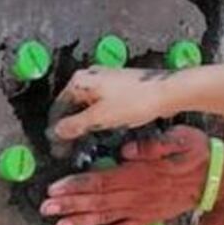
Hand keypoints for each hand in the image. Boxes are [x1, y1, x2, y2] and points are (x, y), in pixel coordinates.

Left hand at [40, 126, 209, 224]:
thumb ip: (152, 145)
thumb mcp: (178, 137)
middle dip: (69, 205)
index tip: (55, 188)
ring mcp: (142, 209)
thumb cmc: (195, 151)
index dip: (76, 186)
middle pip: (97, 201)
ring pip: (106, 218)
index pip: (101, 181)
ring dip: (80, 223)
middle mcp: (137, 194)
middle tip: (45, 209)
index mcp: (139, 173)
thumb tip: (125, 151)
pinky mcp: (148, 218)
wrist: (216, 176)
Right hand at [51, 67, 175, 140]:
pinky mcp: (119, 87)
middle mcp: (91, 76)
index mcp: (81, 80)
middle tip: (69, 148)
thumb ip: (75, 125)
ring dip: (84, 125)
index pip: (59, 107)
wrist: (166, 92)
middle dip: (70, 128)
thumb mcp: (100, 118)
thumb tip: (58, 131)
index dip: (56, 129)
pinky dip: (97, 119)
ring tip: (84, 143)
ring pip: (87, 106)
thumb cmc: (136, 100)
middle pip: (72, 105)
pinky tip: (101, 131)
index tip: (57, 147)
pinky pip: (101, 105)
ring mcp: (106, 81)